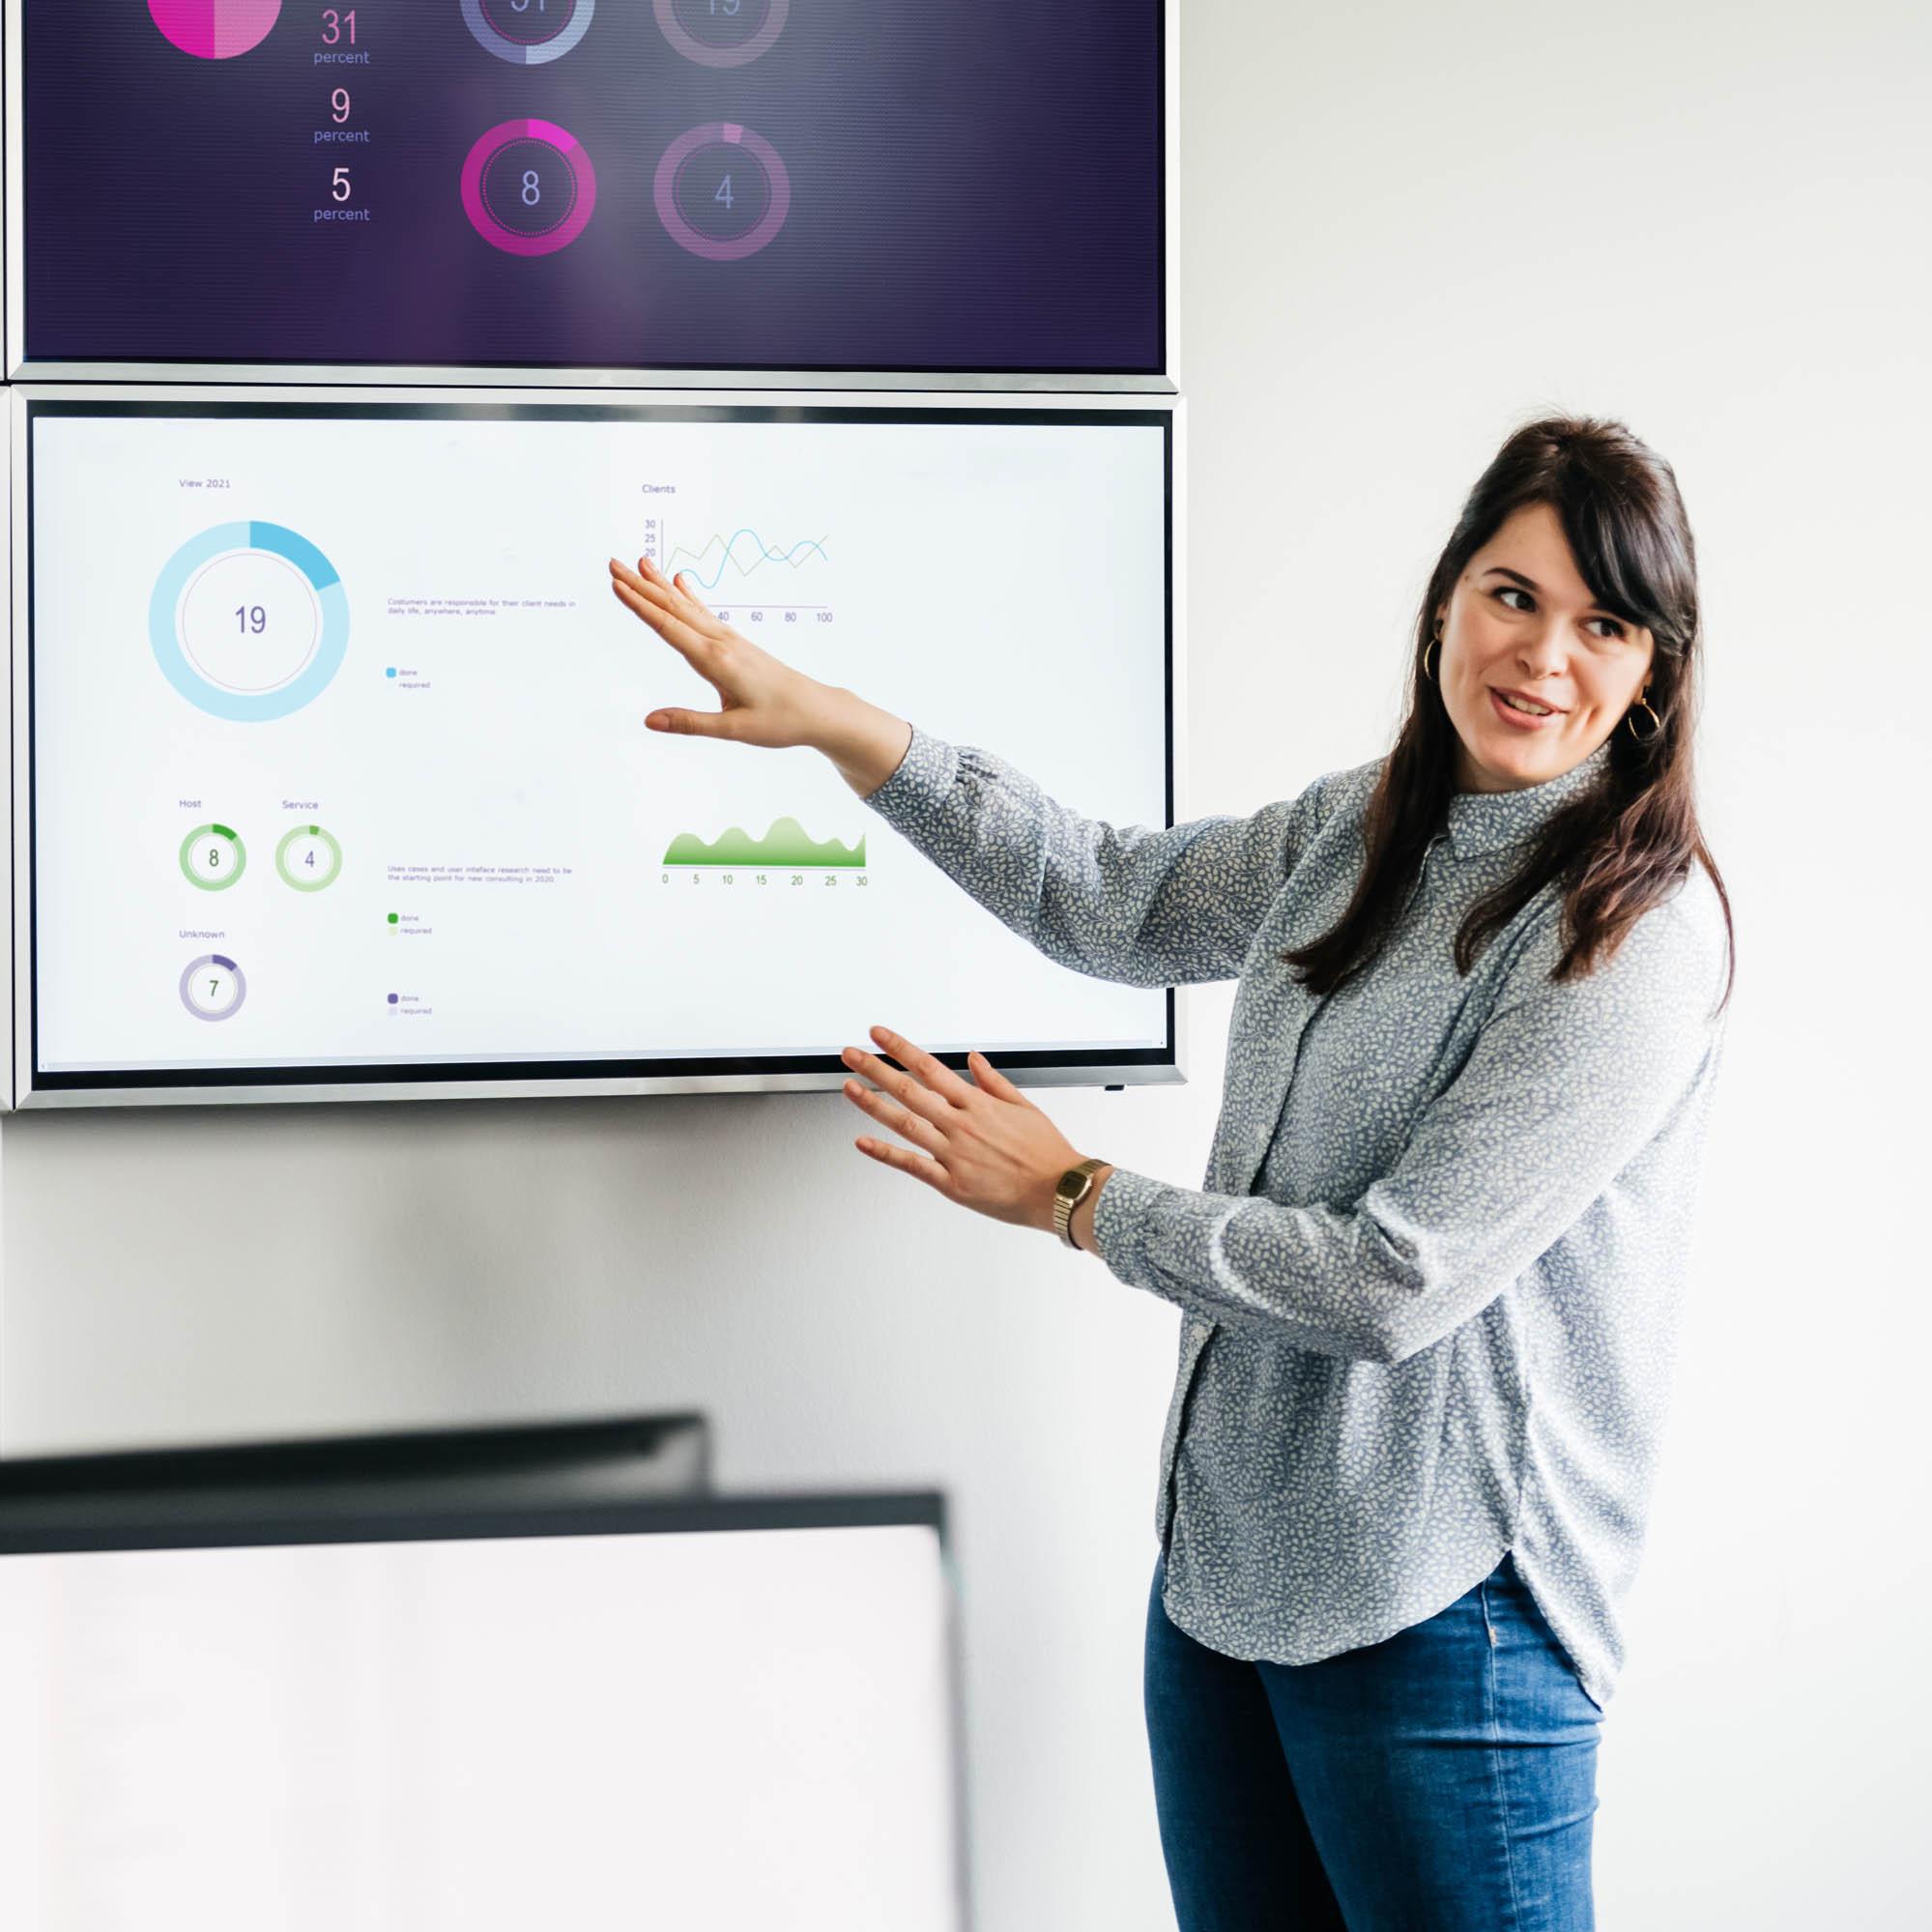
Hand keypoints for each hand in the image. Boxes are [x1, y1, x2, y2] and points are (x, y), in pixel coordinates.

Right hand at [608, 553, 837, 748]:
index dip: (641, 606)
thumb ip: (689, 723)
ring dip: (661, 585)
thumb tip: (649, 720)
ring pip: (687, 607)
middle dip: (642, 586)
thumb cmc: (779, 722)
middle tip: (614, 564)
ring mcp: (730, 639)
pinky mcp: (737, 643)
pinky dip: (688, 597)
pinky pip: (705, 614)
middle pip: (673, 609)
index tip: (617, 585)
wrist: (816, 710)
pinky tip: (681, 583)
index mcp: (717, 661)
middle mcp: (722, 643)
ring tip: (641, 563)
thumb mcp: (733, 730)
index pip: (669, 628)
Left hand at [842, 1025, 1091, 1235]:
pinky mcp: (952, 1183)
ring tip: (849, 1088)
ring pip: (905, 1123)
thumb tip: (973, 1059)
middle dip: (875, 1069)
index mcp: (978, 1103)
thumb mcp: (1024, 1107)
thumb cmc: (1047, 1152)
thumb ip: (993, 1081)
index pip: (930, 1067)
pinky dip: (885, 1153)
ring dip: (873, 1104)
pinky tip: (863, 1142)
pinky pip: (912, 1165)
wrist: (1060, 1190)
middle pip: (909, 1090)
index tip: (879, 1036)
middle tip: (850, 1055)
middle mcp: (962, 1124)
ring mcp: (954, 1154)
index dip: (900, 1049)